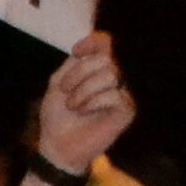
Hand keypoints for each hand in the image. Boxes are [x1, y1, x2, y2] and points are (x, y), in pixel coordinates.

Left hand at [35, 32, 136, 173]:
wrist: (58, 144)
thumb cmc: (58, 115)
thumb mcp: (59, 82)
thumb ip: (74, 63)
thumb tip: (93, 47)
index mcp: (96, 68)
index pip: (106, 42)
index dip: (93, 42)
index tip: (75, 53)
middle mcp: (113, 77)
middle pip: (106, 58)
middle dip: (80, 73)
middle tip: (66, 91)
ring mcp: (122, 93)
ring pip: (111, 74)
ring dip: (84, 90)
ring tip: (74, 105)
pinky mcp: (127, 110)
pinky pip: (114, 95)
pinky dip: (93, 102)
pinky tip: (84, 112)